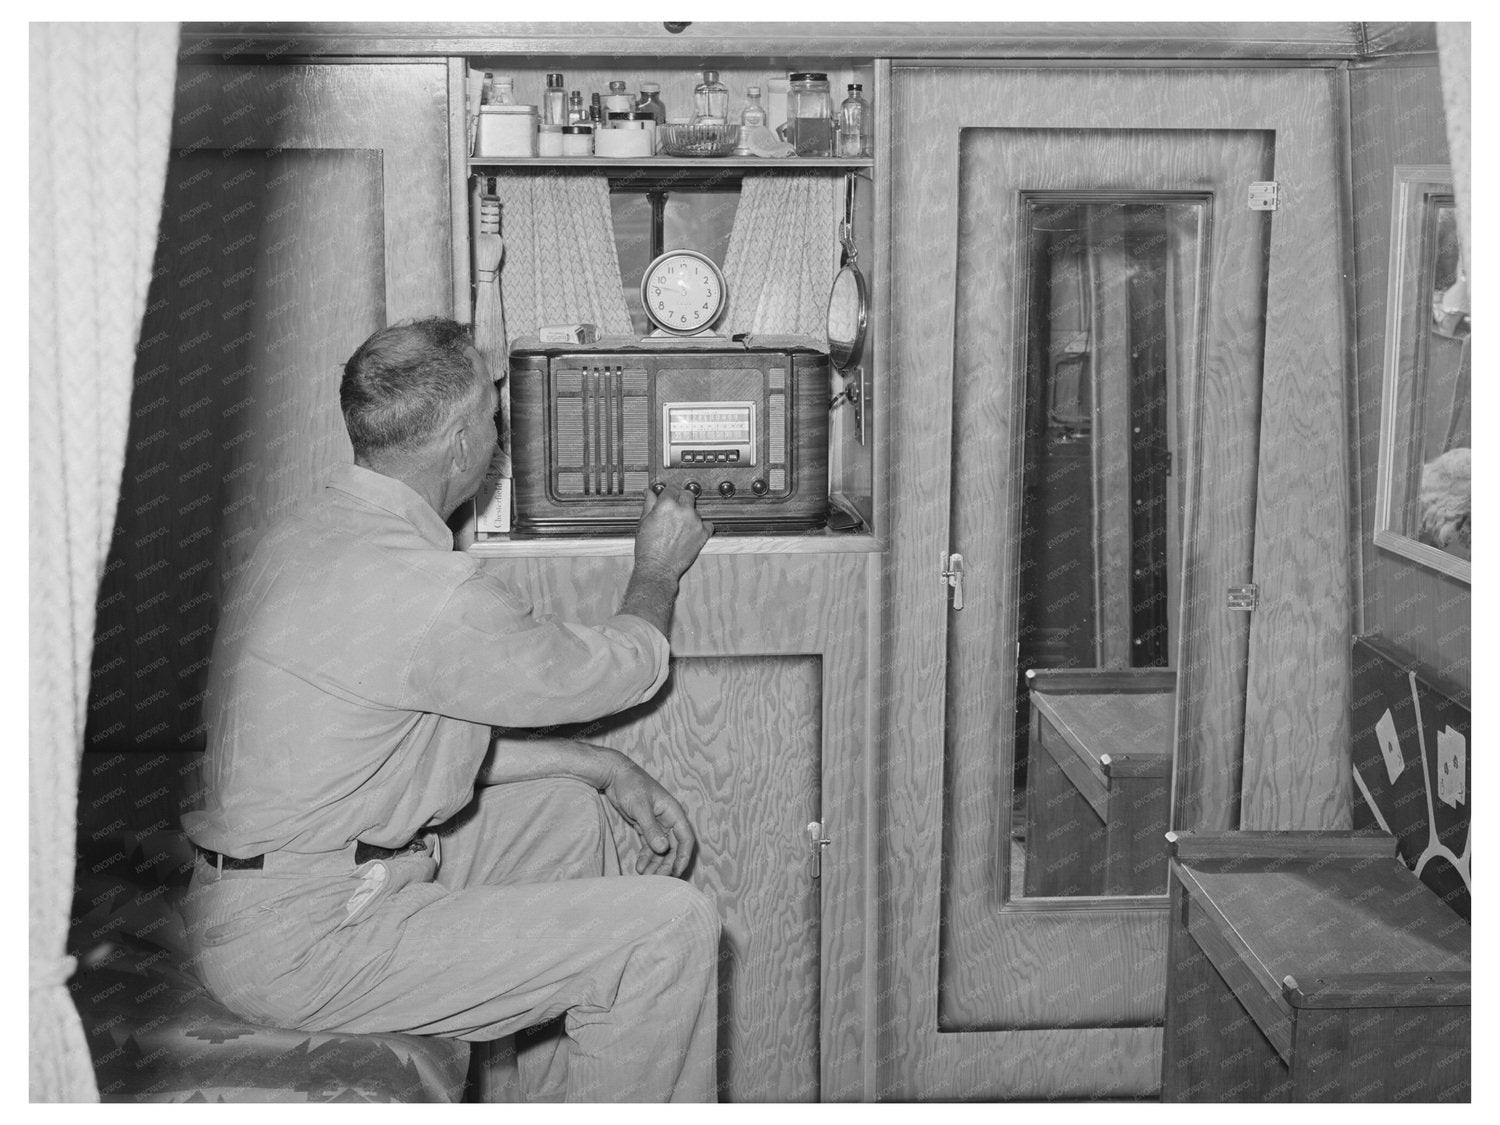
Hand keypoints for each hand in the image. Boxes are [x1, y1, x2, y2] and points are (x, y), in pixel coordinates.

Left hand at [601, 751, 696, 876]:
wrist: (614, 775)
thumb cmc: (630, 785)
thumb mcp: (640, 806)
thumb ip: (651, 828)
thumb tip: (663, 848)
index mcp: (673, 812)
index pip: (685, 838)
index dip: (683, 856)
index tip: (676, 872)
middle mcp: (668, 819)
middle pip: (674, 847)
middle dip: (667, 864)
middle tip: (656, 879)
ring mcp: (657, 824)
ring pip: (661, 849)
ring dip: (656, 864)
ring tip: (645, 877)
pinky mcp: (645, 827)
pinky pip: (650, 846)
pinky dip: (647, 857)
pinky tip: (640, 867)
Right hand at [635, 486, 712, 582]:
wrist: (658, 568)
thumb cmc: (648, 549)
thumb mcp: (643, 522)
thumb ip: (649, 504)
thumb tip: (649, 493)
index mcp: (666, 505)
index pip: (671, 489)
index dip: (668, 493)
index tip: (668, 497)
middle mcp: (683, 511)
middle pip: (687, 494)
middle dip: (681, 499)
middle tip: (675, 509)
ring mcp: (695, 522)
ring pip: (696, 510)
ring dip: (689, 514)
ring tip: (679, 527)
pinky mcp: (703, 533)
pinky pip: (707, 524)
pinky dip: (701, 526)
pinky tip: (691, 532)